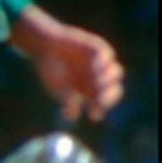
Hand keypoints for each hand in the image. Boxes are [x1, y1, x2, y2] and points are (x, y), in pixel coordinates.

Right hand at [10, 6, 124, 122]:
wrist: (45, 45)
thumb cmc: (50, 69)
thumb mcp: (57, 87)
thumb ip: (67, 99)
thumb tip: (72, 117)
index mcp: (90, 90)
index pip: (102, 102)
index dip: (99, 109)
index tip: (93, 115)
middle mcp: (100, 78)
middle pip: (114, 90)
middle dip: (107, 96)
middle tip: (99, 100)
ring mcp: (101, 63)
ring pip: (116, 72)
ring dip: (108, 79)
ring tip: (97, 83)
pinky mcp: (99, 49)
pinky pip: (107, 56)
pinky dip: (103, 63)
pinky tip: (94, 67)